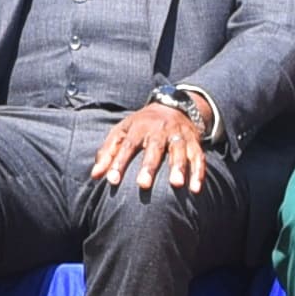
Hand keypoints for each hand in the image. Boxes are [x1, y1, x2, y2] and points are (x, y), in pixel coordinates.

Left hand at [92, 98, 209, 191]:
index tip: (112, 181)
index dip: (119, 163)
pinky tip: (196, 189)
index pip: (127, 146)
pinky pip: (198, 157)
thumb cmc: (141, 125)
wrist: (172, 106)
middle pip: (154, 148)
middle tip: (143, 185)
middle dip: (149, 166)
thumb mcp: (122, 132)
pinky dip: (199, 172)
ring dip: (179, 167)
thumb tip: (95, 175)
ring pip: (179, 150)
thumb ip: (108, 153)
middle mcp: (160, 130)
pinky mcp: (194, 141)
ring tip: (177, 185)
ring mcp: (178, 135)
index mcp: (139, 127)